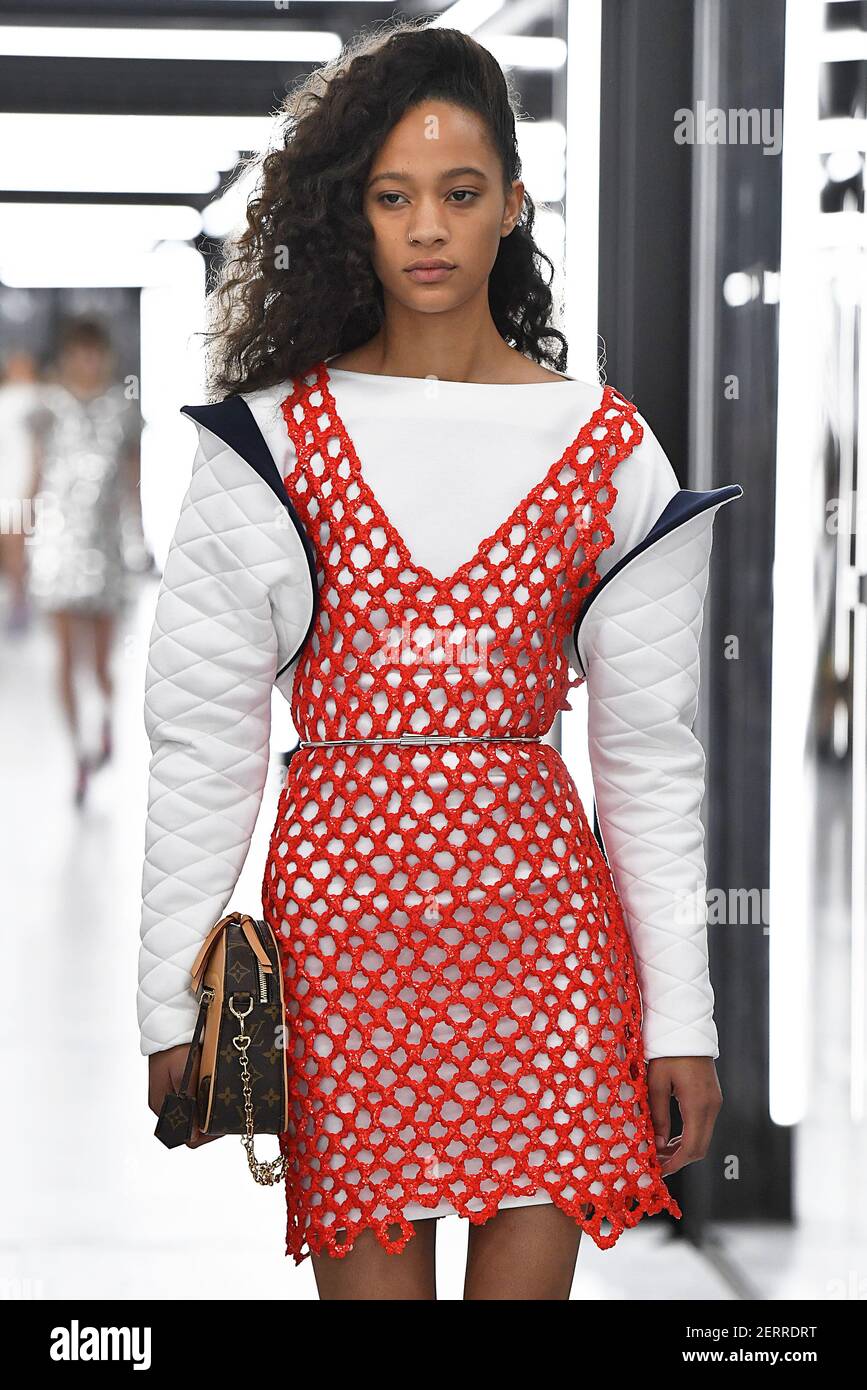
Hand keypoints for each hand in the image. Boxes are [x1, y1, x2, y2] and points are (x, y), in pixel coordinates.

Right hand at [148, 1043, 221, 1147]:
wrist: (173, 1022)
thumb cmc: (175, 1045)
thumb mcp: (184, 1073)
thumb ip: (189, 1102)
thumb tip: (194, 1136)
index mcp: (162, 1105)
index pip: (182, 1134)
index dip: (203, 1133)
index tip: (220, 1123)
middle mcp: (167, 1103)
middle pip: (191, 1124)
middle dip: (210, 1121)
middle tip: (227, 1109)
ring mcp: (174, 1093)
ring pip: (195, 1111)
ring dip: (210, 1108)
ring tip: (224, 1097)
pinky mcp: (182, 1083)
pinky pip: (197, 1097)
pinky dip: (208, 1096)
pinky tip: (217, 1087)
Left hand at [646, 1056, 721, 1177]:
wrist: (687, 1028)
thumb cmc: (667, 1052)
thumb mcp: (656, 1082)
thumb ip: (658, 1114)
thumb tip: (658, 1145)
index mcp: (697, 1104)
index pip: (692, 1147)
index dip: (675, 1163)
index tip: (658, 1171)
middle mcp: (711, 1107)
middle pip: (700, 1148)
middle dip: (679, 1160)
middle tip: (655, 1164)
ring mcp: (714, 1102)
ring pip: (702, 1138)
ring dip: (683, 1150)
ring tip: (659, 1153)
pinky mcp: (712, 1098)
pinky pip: (703, 1126)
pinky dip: (688, 1137)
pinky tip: (670, 1138)